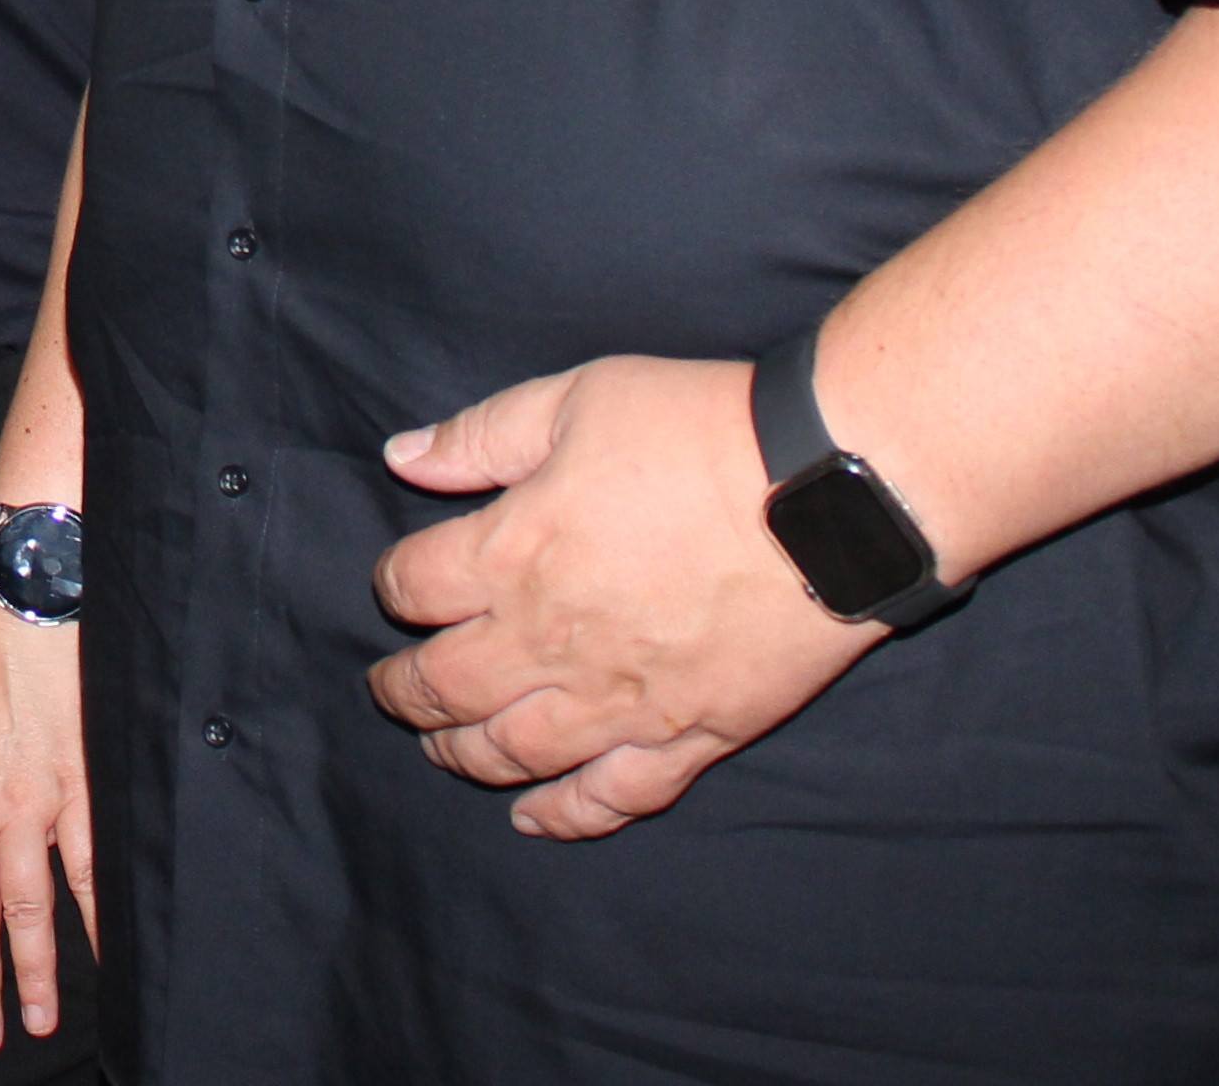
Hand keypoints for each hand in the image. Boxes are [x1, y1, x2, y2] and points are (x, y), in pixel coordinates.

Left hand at [364, 355, 871, 840]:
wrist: (828, 497)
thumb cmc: (698, 431)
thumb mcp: (574, 399)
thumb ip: (479, 437)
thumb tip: (400, 457)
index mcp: (512, 554)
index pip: (411, 588)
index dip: (391, 586)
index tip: (398, 584)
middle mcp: (551, 642)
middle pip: (444, 686)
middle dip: (403, 691)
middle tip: (391, 689)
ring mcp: (621, 702)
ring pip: (513, 751)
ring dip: (461, 754)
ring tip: (441, 749)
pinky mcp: (691, 737)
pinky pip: (613, 797)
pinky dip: (564, 815)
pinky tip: (533, 819)